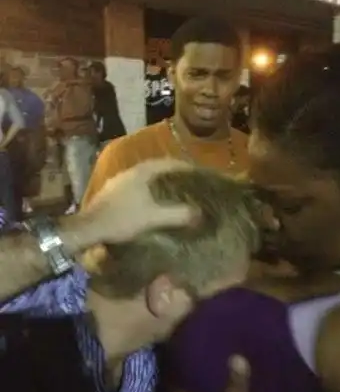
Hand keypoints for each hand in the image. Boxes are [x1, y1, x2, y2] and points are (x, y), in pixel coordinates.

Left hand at [84, 158, 198, 243]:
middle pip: (155, 167)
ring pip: (144, 177)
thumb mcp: (154, 218)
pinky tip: (150, 202)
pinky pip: (135, 186)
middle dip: (171, 173)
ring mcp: (117, 182)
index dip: (183, 166)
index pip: (167, 162)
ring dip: (158, 182)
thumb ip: (178, 214)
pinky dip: (147, 190)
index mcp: (141, 172)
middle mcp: (129, 172)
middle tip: (186, 181)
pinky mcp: (110, 193)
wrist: (88, 229)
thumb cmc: (122, 219)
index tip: (196, 171)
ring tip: (171, 191)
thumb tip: (199, 214)